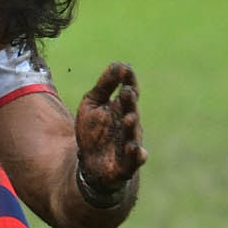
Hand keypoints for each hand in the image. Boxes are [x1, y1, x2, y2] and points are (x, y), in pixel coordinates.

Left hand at [75, 62, 145, 203]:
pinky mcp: (126, 164)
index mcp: (122, 109)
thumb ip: (105, 85)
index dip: (129, 82)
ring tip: (129, 118)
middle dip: (130, 103)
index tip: (126, 70)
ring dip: (132, 126)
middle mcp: (129, 124)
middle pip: (132, 111)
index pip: (129, 92)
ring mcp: (129, 143)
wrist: (90, 164)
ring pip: (133, 134)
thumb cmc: (93, 131)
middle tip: (127, 92)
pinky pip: (134, 160)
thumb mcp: (93, 103)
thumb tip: (119, 63)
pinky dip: (136, 155)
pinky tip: (134, 149)